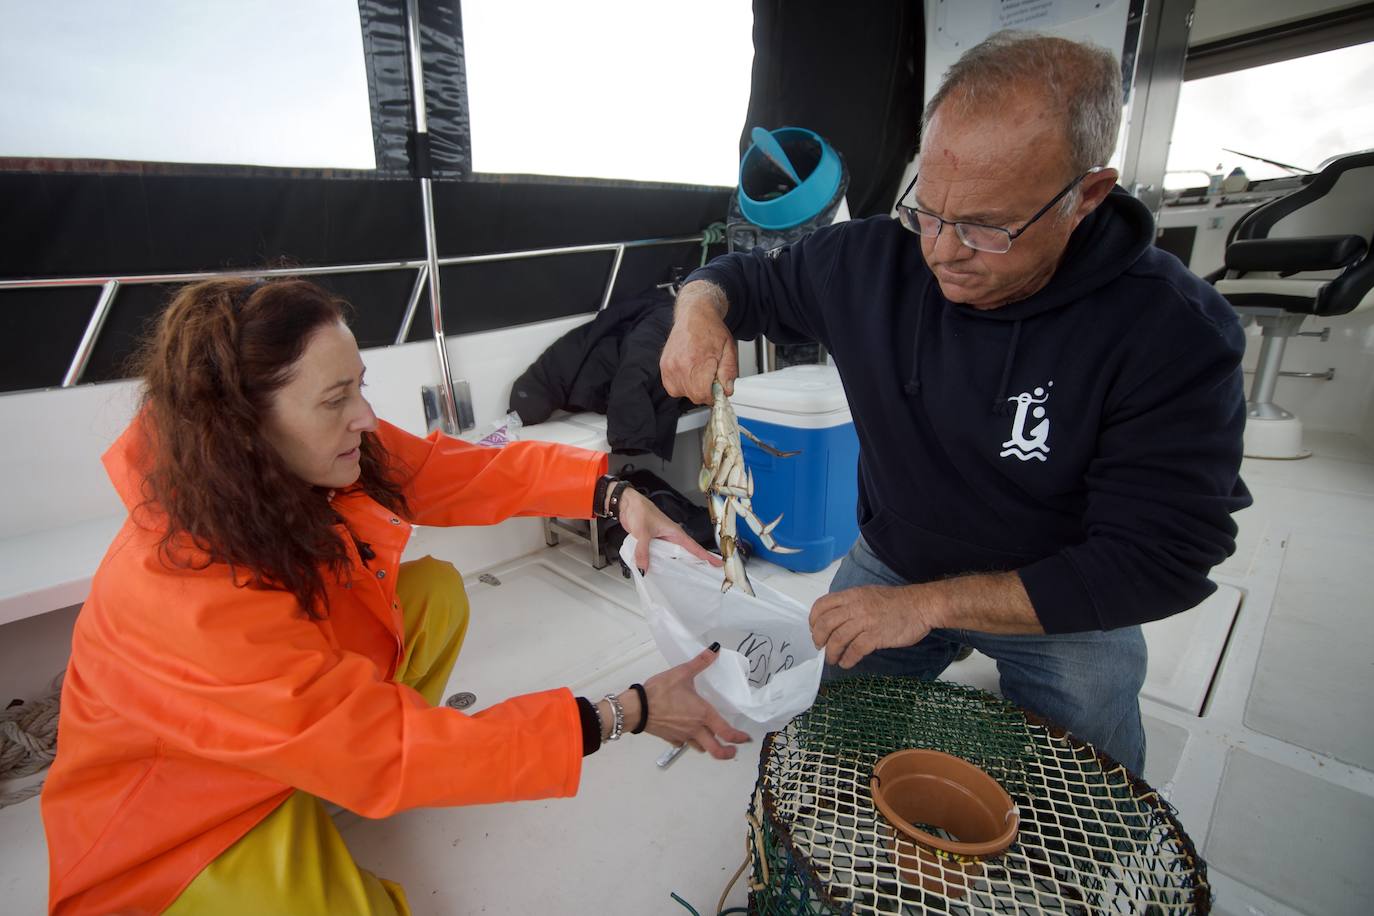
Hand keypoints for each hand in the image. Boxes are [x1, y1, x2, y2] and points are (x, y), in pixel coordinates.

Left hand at [616, 488, 720, 571]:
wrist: (626, 503)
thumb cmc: (639, 510)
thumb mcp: (643, 532)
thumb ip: (643, 551)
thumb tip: (644, 568)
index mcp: (675, 533)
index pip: (694, 547)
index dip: (706, 556)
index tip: (718, 565)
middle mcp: (671, 538)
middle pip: (685, 554)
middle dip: (694, 565)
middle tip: (703, 579)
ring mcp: (661, 541)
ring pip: (671, 557)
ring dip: (674, 566)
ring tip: (683, 581)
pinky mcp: (652, 542)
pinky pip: (658, 556)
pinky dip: (659, 563)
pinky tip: (657, 571)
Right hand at [642, 645, 750, 758]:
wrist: (637, 708)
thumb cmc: (660, 691)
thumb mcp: (681, 673)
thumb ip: (700, 662)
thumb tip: (715, 649)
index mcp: (703, 715)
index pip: (726, 732)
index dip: (738, 738)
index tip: (745, 740)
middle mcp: (695, 729)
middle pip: (715, 750)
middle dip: (727, 752)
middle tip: (732, 750)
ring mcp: (682, 736)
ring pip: (700, 747)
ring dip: (708, 745)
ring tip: (710, 739)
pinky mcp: (670, 738)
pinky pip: (683, 743)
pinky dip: (688, 741)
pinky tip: (686, 733)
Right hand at [660, 282, 737, 403]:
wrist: (694, 314)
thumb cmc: (711, 329)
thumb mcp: (729, 349)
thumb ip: (729, 372)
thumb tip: (726, 390)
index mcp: (697, 360)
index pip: (702, 394)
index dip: (713, 395)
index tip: (717, 389)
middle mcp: (679, 365)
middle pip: (693, 396)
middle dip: (705, 391)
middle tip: (711, 377)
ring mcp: (669, 366)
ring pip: (682, 393)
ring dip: (693, 388)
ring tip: (700, 372)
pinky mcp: (664, 366)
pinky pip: (672, 387)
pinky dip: (682, 385)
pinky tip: (690, 372)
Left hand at [809, 585, 933, 668]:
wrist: (921, 605)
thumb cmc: (896, 602)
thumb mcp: (868, 594)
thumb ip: (851, 604)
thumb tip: (835, 620)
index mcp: (852, 595)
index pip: (822, 605)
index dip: (814, 620)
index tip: (815, 630)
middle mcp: (856, 607)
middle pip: (825, 624)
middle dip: (819, 638)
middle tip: (821, 647)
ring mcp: (866, 621)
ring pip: (838, 639)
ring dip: (831, 652)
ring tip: (832, 659)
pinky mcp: (876, 636)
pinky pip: (855, 650)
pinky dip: (847, 659)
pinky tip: (847, 663)